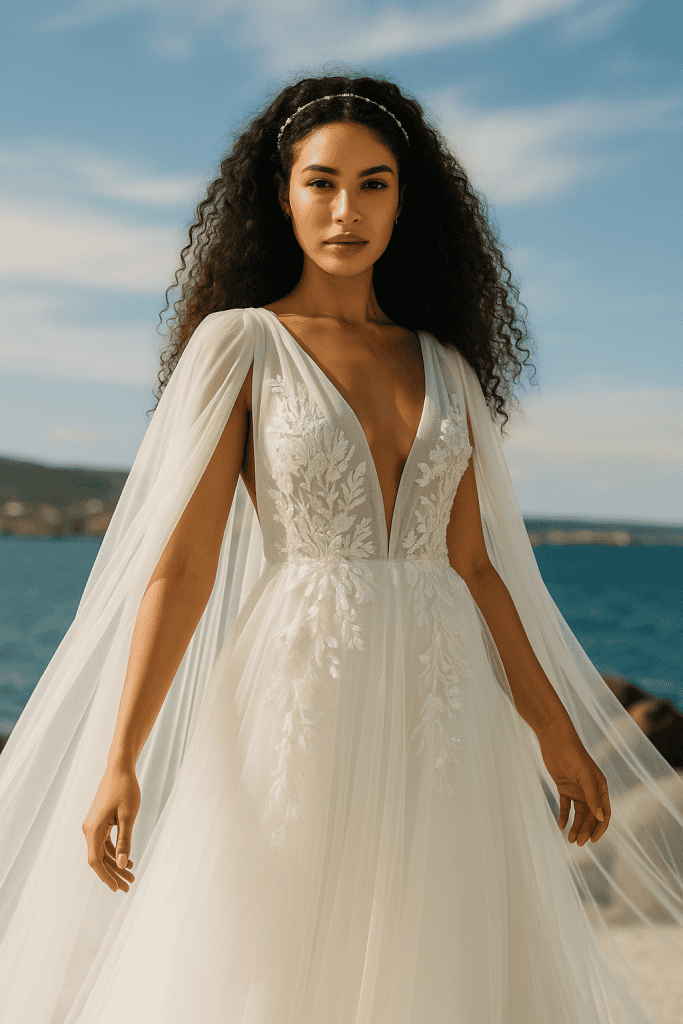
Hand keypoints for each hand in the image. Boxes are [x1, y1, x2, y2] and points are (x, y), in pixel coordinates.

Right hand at [82, 761, 139, 891]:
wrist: (119, 768)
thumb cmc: (126, 790)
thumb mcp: (128, 817)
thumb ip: (124, 841)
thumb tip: (121, 864)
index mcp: (93, 829)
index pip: (96, 861)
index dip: (106, 877)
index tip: (117, 888)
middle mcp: (89, 829)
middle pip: (99, 858)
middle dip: (114, 873)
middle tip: (129, 886)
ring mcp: (92, 825)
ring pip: (102, 851)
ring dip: (115, 864)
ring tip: (132, 875)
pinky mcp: (98, 821)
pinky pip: (104, 842)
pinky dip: (114, 852)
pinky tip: (127, 859)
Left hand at [536, 723, 610, 845]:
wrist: (555, 740)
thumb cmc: (573, 755)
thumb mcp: (584, 777)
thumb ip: (592, 797)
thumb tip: (601, 818)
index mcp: (601, 787)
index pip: (604, 813)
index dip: (600, 828)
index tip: (593, 841)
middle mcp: (590, 790)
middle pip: (591, 816)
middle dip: (585, 830)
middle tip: (577, 843)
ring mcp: (577, 789)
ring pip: (578, 813)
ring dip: (575, 826)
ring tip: (570, 839)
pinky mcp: (564, 786)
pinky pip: (566, 805)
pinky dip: (564, 815)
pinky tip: (560, 825)